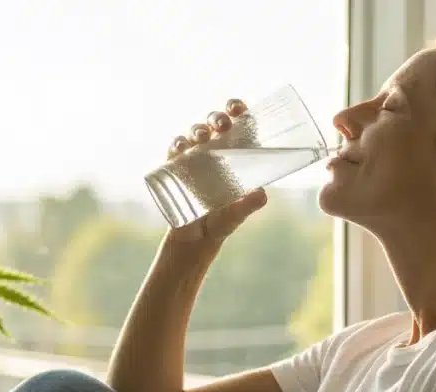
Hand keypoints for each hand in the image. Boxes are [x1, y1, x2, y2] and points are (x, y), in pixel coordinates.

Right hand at [165, 98, 267, 244]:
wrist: (197, 239)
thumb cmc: (222, 221)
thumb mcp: (238, 213)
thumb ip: (249, 204)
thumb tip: (262, 194)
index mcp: (232, 153)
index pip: (235, 123)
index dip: (236, 109)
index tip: (238, 108)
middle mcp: (212, 151)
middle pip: (213, 124)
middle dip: (217, 118)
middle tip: (223, 125)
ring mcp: (193, 158)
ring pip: (193, 133)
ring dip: (197, 130)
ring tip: (202, 137)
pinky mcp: (175, 169)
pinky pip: (173, 150)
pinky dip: (176, 146)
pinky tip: (180, 148)